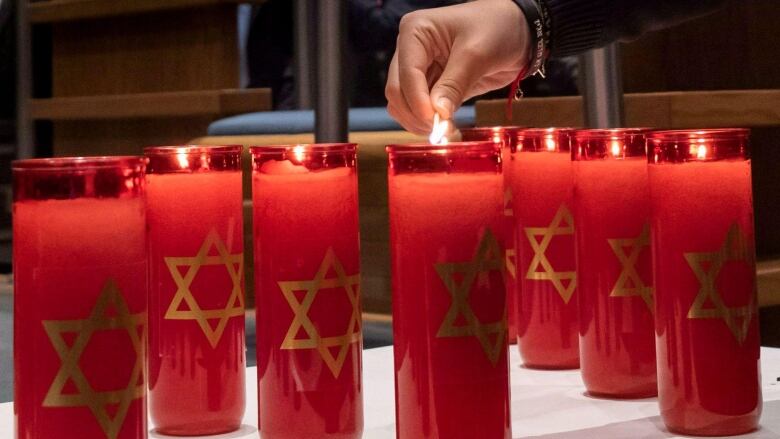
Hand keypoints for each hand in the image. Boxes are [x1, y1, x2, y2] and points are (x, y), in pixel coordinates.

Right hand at [385, 0, 531, 133]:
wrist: (520, 31)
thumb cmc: (499, 28)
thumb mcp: (477, 54)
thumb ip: (454, 84)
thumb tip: (438, 114)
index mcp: (415, 32)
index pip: (405, 74)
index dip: (417, 101)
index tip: (436, 120)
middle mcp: (410, 50)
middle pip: (397, 91)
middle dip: (416, 114)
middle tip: (441, 130)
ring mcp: (419, 70)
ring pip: (402, 104)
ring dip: (419, 122)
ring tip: (446, 130)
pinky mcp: (432, 86)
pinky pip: (419, 110)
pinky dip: (429, 123)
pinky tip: (448, 127)